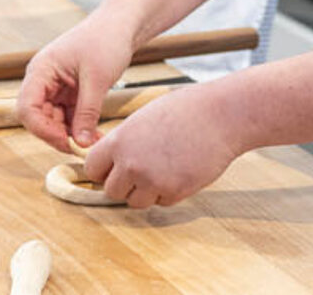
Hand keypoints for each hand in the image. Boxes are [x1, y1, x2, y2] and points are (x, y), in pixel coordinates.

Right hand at [17, 15, 137, 150]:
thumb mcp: (97, 79)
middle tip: (82, 148)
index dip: (42, 130)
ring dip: (70, 135)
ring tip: (93, 143)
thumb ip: (87, 112)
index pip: (27, 107)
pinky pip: (67, 116)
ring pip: (52, 120)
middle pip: (37, 118)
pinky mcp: (68, 92)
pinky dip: (79, 128)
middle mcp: (43, 79)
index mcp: (41, 70)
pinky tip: (95, 136)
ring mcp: (55, 87)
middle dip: (57, 135)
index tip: (66, 143)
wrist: (121, 24)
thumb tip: (81, 144)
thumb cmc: (106, 40)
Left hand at [84, 86, 244, 208]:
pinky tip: (179, 171)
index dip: (103, 170)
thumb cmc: (185, 110)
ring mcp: (153, 181)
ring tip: (162, 170)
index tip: (112, 168)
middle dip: (123, 184)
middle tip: (140, 171)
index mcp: (120, 141)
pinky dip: (167, 193)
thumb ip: (125, 141)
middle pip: (111, 191)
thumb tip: (112, 161)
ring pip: (135, 202)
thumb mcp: (144, 117)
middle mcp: (131, 164)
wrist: (220, 116)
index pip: (92, 168)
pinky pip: (161, 203)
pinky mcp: (175, 192)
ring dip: (145, 192)